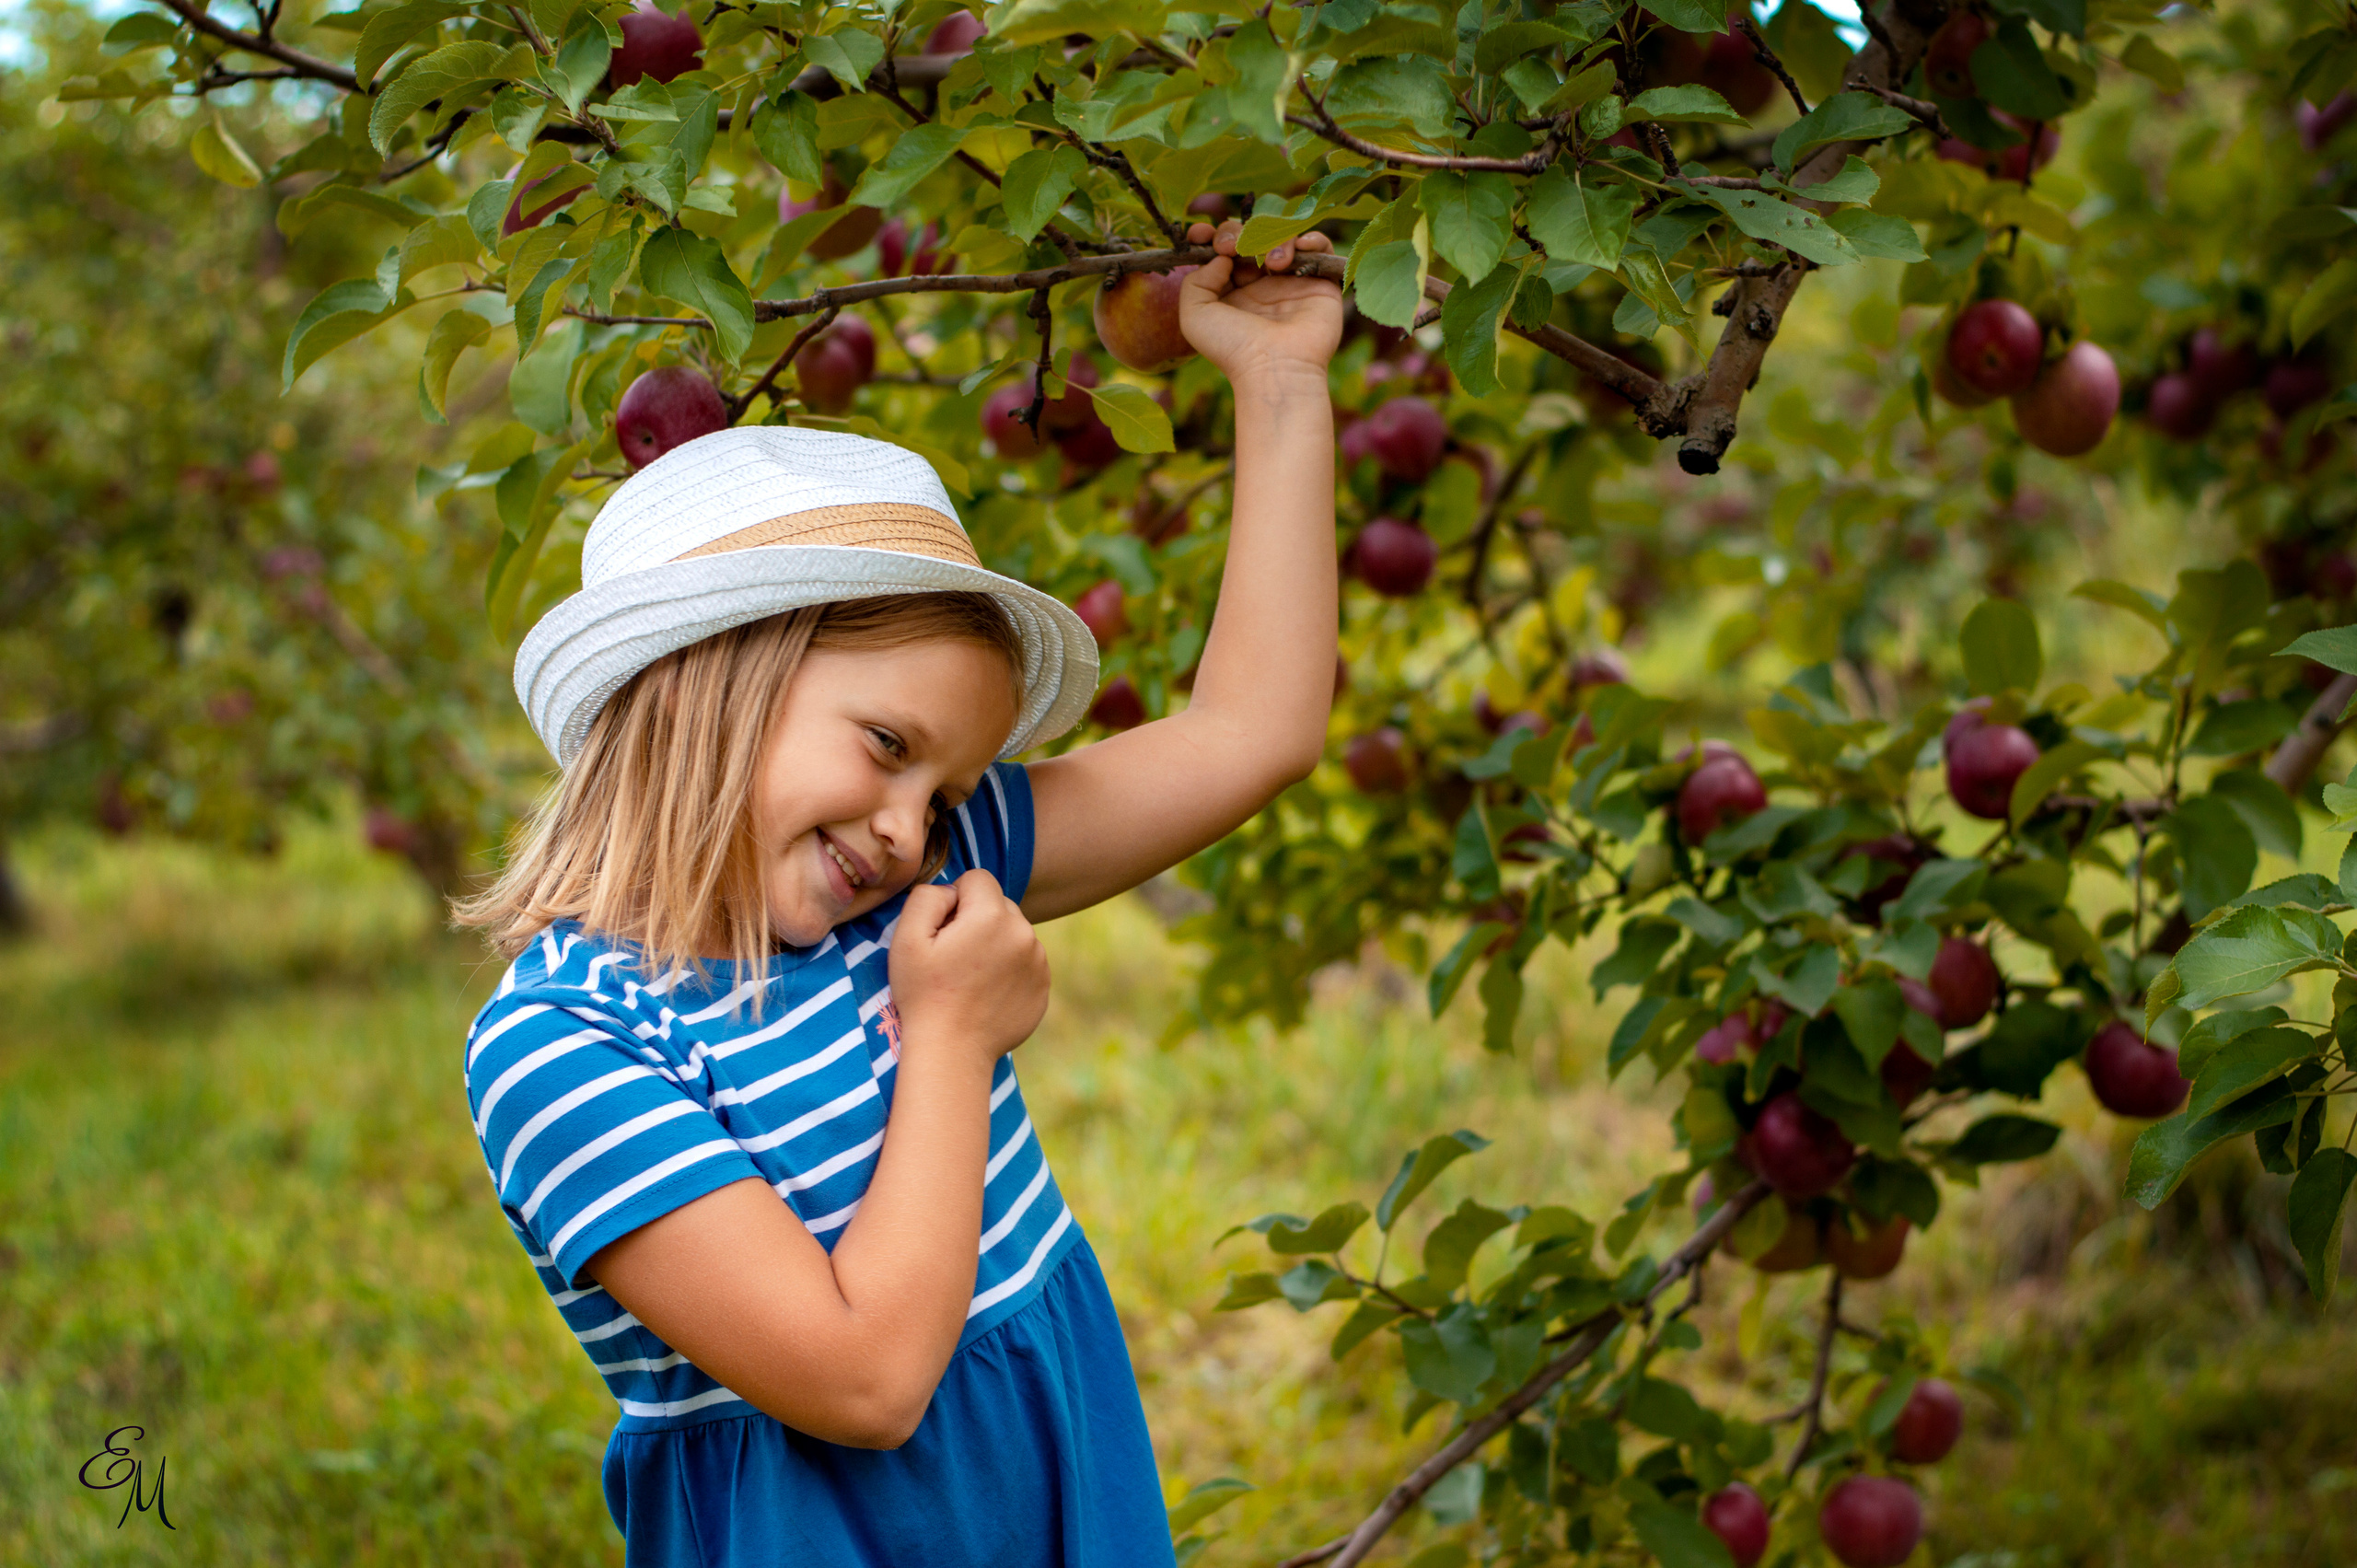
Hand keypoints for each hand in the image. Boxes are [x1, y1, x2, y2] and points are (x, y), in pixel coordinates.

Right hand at [888, 869, 1048, 1067]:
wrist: (951, 1051)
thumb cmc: (923, 994)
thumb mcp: (906, 937)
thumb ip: (928, 896)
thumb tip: (953, 891)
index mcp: (992, 916)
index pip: (978, 879)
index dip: (955, 900)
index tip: (944, 931)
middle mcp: (1023, 933)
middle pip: (999, 904)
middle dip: (978, 920)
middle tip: (956, 958)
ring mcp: (1038, 961)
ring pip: (1014, 932)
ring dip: (995, 944)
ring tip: (971, 978)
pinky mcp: (1043, 985)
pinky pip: (1025, 960)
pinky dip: (1009, 969)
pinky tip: (987, 993)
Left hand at [1178, 218, 1343, 393]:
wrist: (1276, 369)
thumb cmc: (1233, 348)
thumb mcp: (1195, 316)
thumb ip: (1196, 280)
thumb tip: (1222, 257)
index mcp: (1231, 291)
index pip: (1221, 250)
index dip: (1210, 236)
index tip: (1201, 234)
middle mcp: (1260, 284)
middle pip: (1249, 236)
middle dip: (1236, 232)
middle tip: (1232, 247)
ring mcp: (1290, 282)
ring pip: (1281, 236)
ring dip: (1273, 238)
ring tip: (1272, 264)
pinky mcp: (1319, 283)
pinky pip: (1319, 247)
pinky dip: (1311, 238)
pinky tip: (1300, 249)